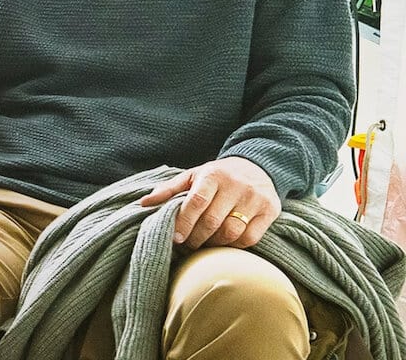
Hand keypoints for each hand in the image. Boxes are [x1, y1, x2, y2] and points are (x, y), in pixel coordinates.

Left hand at [139, 157, 280, 248]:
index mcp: (213, 175)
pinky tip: (224, 243)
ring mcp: (255, 198)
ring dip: (214, 244)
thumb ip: (169, 189)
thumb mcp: (193, 175)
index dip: (184, 222)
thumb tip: (143, 203)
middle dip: (196, 238)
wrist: (258, 166)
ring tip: (203, 244)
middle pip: (213, 221)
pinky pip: (250, 238)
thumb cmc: (217, 175)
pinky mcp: (270, 210)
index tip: (175, 238)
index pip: (196, 202)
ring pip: (232, 232)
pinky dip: (234, 245)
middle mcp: (236, 185)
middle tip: (187, 245)